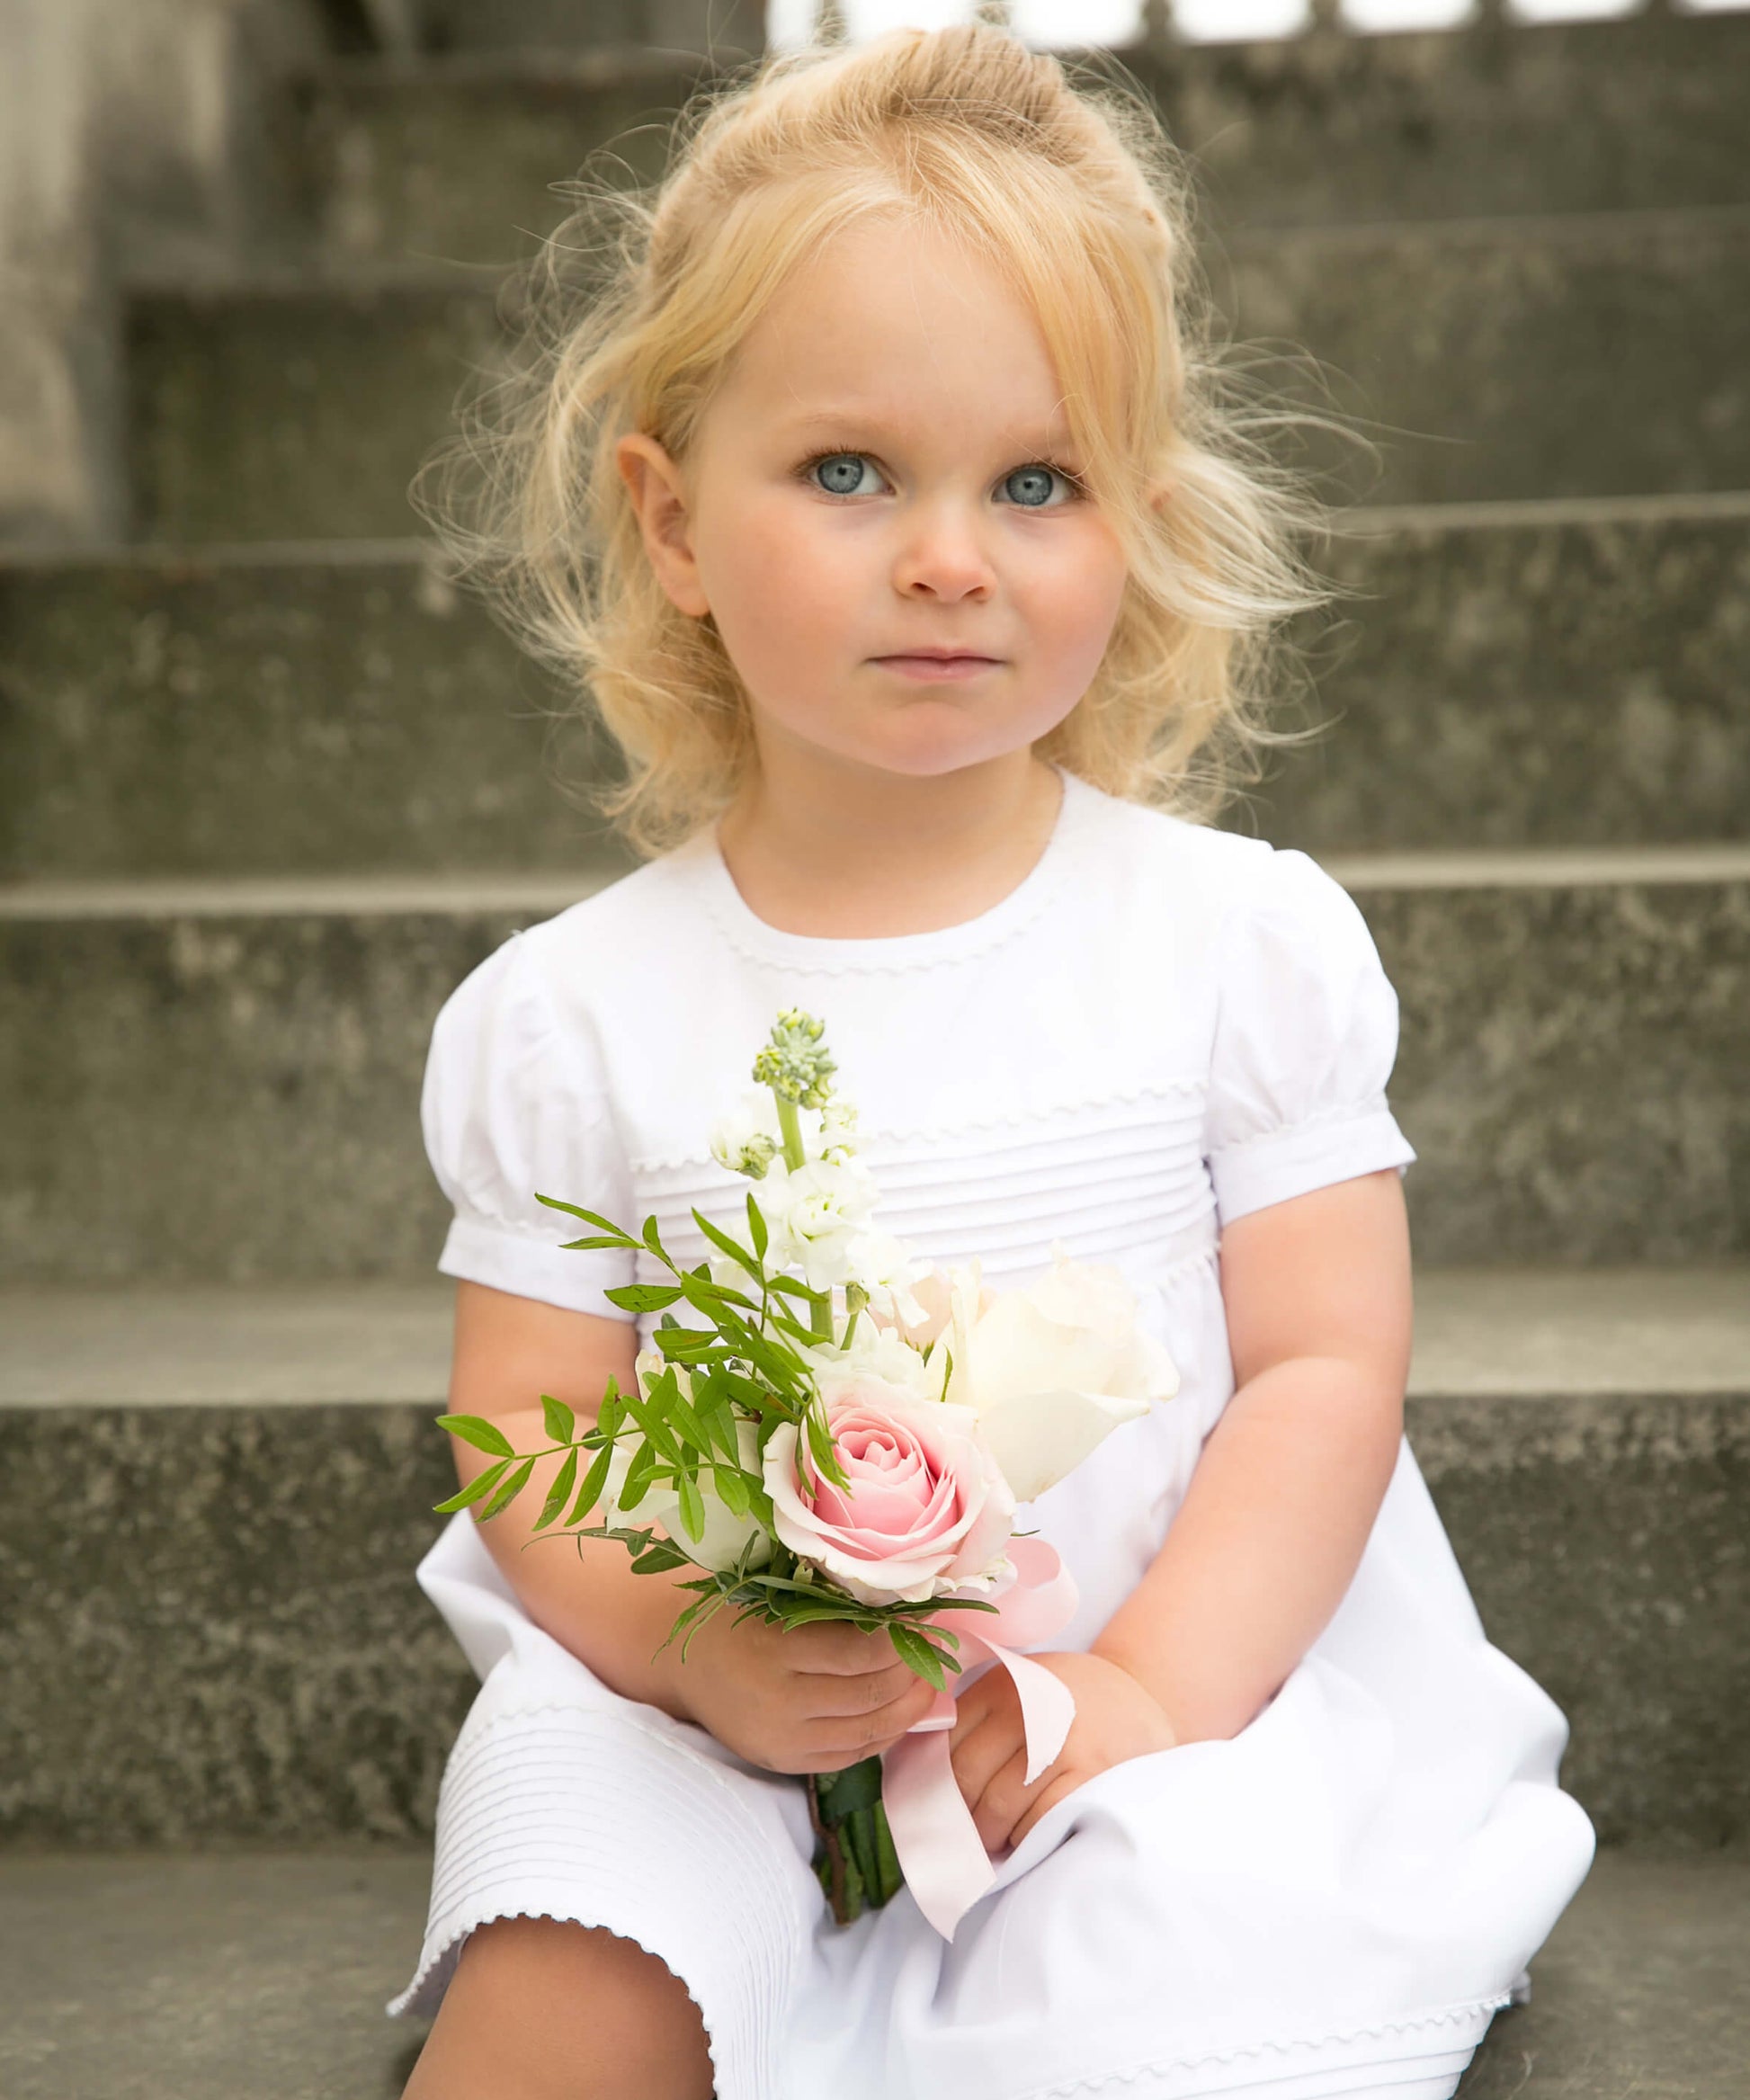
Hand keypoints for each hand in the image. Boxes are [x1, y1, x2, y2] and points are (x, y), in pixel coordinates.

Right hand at [660, 1610, 940, 1776]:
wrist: (688, 1665)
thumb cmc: (738, 1616)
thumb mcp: (777, 1595)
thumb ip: (832, 1603)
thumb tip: (905, 1606)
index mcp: (774, 1647)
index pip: (861, 1652)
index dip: (902, 1637)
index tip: (923, 1617)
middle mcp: (778, 1700)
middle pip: (870, 1692)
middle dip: (912, 1671)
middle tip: (934, 1649)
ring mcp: (782, 1738)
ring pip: (867, 1730)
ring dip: (907, 1707)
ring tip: (928, 1682)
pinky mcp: (784, 1762)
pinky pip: (850, 1756)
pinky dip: (883, 1735)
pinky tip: (899, 1713)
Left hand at [947, 1650, 1176, 1852]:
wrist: (1143, 1694)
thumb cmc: (1070, 1697)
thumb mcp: (1021, 1684)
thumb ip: (978, 1714)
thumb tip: (923, 1766)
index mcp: (1002, 1685)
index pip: (947, 1745)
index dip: (937, 1780)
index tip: (939, 1800)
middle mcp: (1027, 1711)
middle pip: (967, 1780)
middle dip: (961, 1814)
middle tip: (966, 1828)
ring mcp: (1060, 1745)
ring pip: (998, 1808)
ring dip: (991, 1832)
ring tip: (996, 1835)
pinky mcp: (1090, 1777)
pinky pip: (1037, 1823)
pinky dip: (1025, 1837)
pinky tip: (1028, 1832)